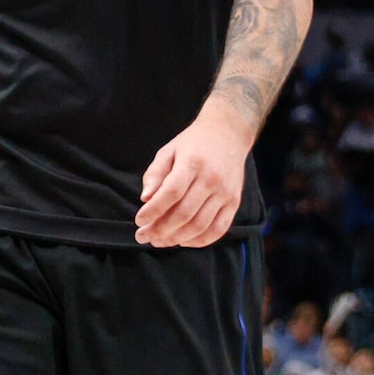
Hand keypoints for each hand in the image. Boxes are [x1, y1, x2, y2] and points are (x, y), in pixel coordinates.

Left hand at [136, 104, 250, 247]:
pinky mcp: (234, 202)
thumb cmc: (193, 143)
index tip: (139, 221)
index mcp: (192, 163)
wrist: (228, 133)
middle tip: (143, 236)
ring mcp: (225, 192)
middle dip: (160, 229)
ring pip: (200, 225)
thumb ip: (155, 174)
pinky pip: (218, 229)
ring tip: (159, 241)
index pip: (171, 193)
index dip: (153, 210)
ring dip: (176, 238)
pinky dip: (200, 241)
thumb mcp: (168, 150)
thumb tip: (145, 199)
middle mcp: (211, 179)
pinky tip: (183, 241)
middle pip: (184, 213)